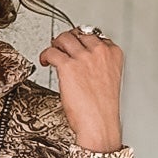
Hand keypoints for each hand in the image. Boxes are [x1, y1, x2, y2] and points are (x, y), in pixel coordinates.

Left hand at [41, 27, 123, 150]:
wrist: (99, 123)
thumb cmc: (102, 109)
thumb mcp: (109, 80)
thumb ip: (99, 66)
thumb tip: (84, 62)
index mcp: (113, 54)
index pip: (95, 36)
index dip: (82, 40)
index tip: (77, 45)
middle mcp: (99, 52)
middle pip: (79, 34)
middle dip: (68, 40)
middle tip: (61, 47)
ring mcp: (83, 57)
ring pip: (64, 39)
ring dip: (55, 44)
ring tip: (52, 53)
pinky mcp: (67, 66)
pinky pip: (52, 52)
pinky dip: (46, 55)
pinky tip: (45, 60)